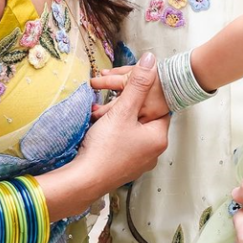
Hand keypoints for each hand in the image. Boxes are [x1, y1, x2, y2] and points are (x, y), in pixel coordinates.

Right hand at [76, 53, 168, 192]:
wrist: (82, 181)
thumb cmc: (105, 147)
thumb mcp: (123, 111)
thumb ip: (138, 84)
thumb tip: (152, 60)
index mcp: (159, 138)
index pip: (159, 107)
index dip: (145, 94)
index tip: (130, 87)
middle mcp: (153, 152)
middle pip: (144, 119)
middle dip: (127, 106)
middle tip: (112, 98)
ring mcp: (138, 163)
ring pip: (131, 131)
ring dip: (117, 119)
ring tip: (100, 112)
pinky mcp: (123, 168)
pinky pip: (122, 143)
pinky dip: (112, 133)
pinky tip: (98, 128)